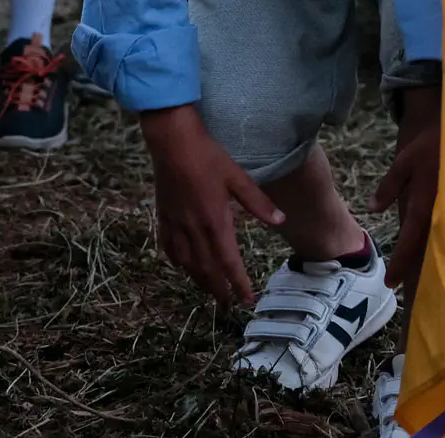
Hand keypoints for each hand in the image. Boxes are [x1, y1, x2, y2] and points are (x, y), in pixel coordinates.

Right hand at [140, 105, 285, 305]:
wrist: (172, 141)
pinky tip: (182, 265)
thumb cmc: (207, 156)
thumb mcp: (237, 176)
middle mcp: (194, 228)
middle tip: (228, 304)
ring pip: (186, 262)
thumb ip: (258, 202)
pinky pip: (168, 247)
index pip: (229, 261)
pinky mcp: (164, 215)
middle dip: (218, 289)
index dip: (238, 283)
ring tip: (208, 290)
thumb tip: (280, 220)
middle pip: (207, 268)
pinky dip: (177, 261)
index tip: (247, 299)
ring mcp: (176, 223)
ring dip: (199, 280)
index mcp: (215, 220)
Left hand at [371, 86, 441, 294]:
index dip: (399, 262)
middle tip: (403, 289)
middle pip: (427, 249)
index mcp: (425, 203)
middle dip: (415, 269)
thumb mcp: (404, 161)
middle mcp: (442, 213)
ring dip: (428, 260)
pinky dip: (441, 245)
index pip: (409, 240)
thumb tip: (372, 209)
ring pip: (439, 244)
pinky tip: (437, 255)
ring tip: (418, 280)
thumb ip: (389, 186)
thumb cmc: (430, 146)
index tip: (389, 283)